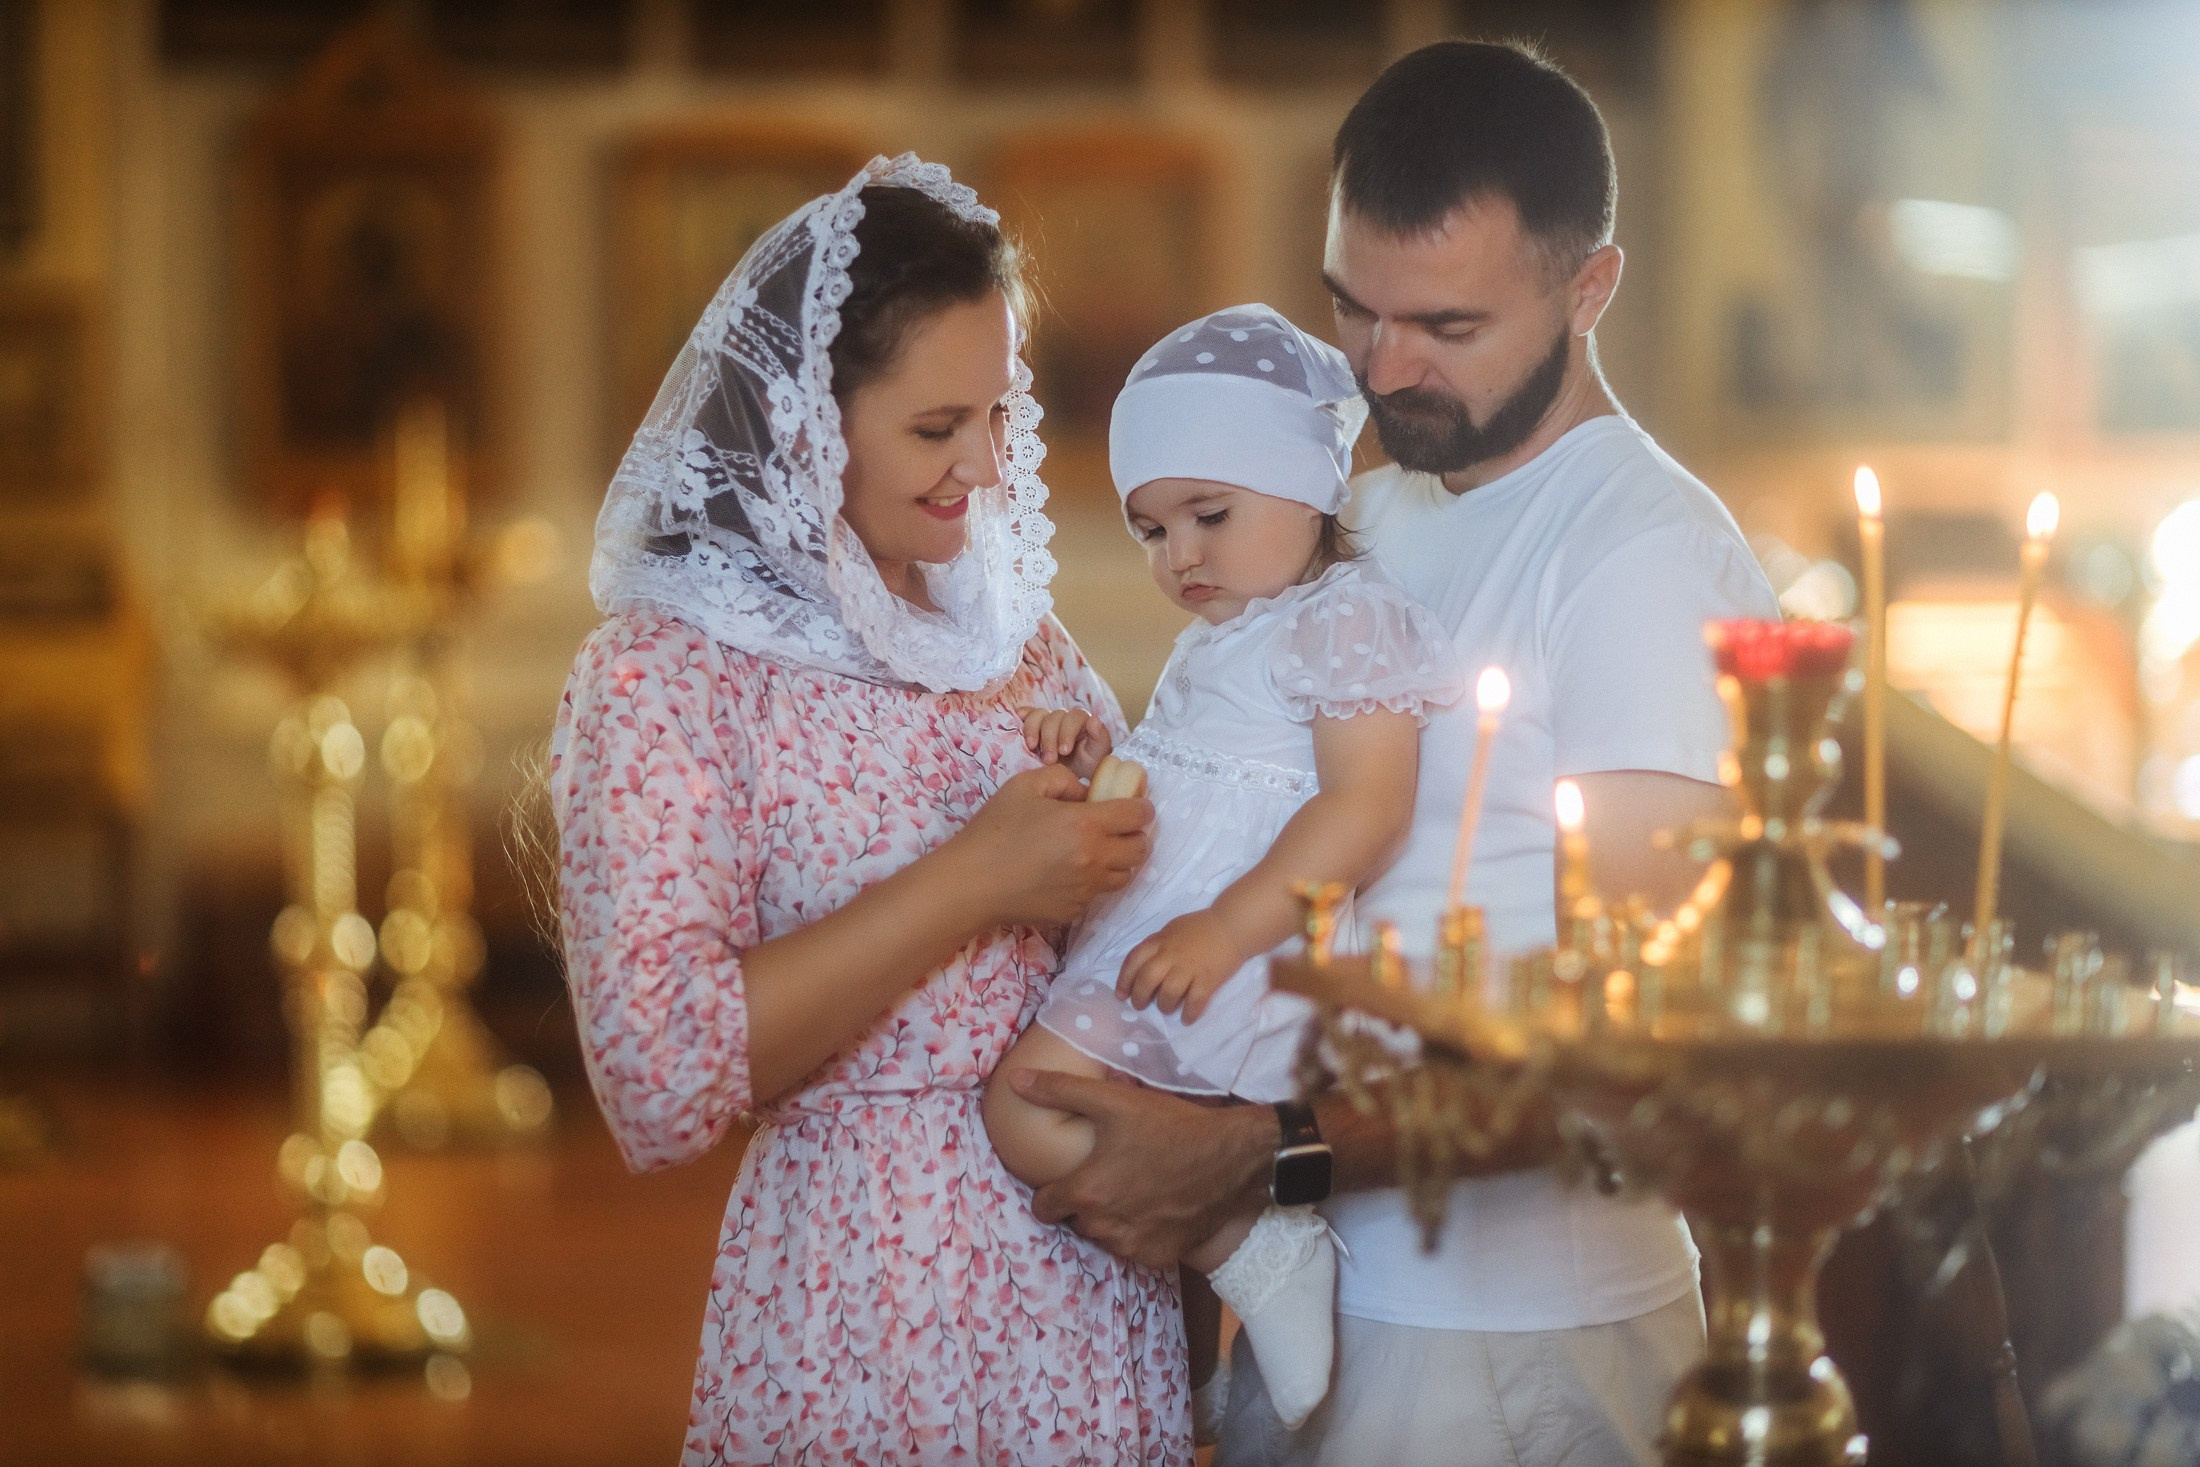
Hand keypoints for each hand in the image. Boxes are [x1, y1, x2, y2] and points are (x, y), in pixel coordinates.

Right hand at [950, 764, 1151, 927]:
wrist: (971, 883)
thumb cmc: (995, 830)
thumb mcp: (1026, 786)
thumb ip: (1064, 778)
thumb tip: (1086, 792)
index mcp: (1085, 824)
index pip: (1138, 815)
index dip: (1141, 807)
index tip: (1132, 805)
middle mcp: (1094, 859)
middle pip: (1140, 850)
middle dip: (1135, 835)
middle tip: (1117, 828)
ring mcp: (1086, 890)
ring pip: (1124, 876)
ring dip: (1117, 861)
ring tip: (1094, 851)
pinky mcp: (1074, 911)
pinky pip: (1096, 894)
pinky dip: (1091, 882)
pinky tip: (1067, 873)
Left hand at [1010, 1068, 1274, 1267]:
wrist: (1232, 1157)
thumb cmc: (1170, 1126)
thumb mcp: (1114, 1101)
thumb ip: (1059, 1091)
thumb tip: (1015, 1082)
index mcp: (1086, 1191)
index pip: (1044, 1206)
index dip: (1051, 1192)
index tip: (1067, 1177)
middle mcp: (1104, 1226)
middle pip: (1075, 1221)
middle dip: (1084, 1203)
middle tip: (1107, 1177)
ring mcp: (1134, 1246)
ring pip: (1104, 1237)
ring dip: (1111, 1220)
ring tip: (1134, 1189)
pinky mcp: (1160, 1257)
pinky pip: (1136, 1249)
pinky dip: (1141, 1233)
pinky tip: (1156, 1206)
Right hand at [1018, 706, 1113, 780]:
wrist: (1072, 776)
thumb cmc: (1088, 764)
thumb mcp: (1098, 755)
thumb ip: (1100, 737)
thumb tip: (1094, 719)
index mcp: (1082, 721)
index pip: (1074, 717)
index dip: (1067, 732)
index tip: (1064, 751)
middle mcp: (1064, 717)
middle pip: (1054, 717)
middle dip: (1050, 739)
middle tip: (1049, 760)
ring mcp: (1048, 720)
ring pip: (1038, 715)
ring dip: (1033, 730)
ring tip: (1032, 747)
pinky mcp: (1034, 725)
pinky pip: (1027, 715)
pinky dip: (1022, 716)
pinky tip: (1018, 718)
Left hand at [1118, 910, 1245, 1021]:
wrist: (1231, 925)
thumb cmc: (1201, 927)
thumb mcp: (1172, 929)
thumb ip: (1157, 945)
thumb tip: (1145, 964)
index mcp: (1159, 941)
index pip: (1133, 961)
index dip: (1124, 980)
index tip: (1121, 995)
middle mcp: (1170, 955)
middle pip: (1146, 980)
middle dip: (1139, 997)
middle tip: (1140, 1006)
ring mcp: (1189, 968)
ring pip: (1168, 993)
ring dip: (1164, 1005)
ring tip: (1166, 1009)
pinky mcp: (1208, 979)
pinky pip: (1195, 1001)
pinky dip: (1189, 1013)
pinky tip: (1186, 1019)